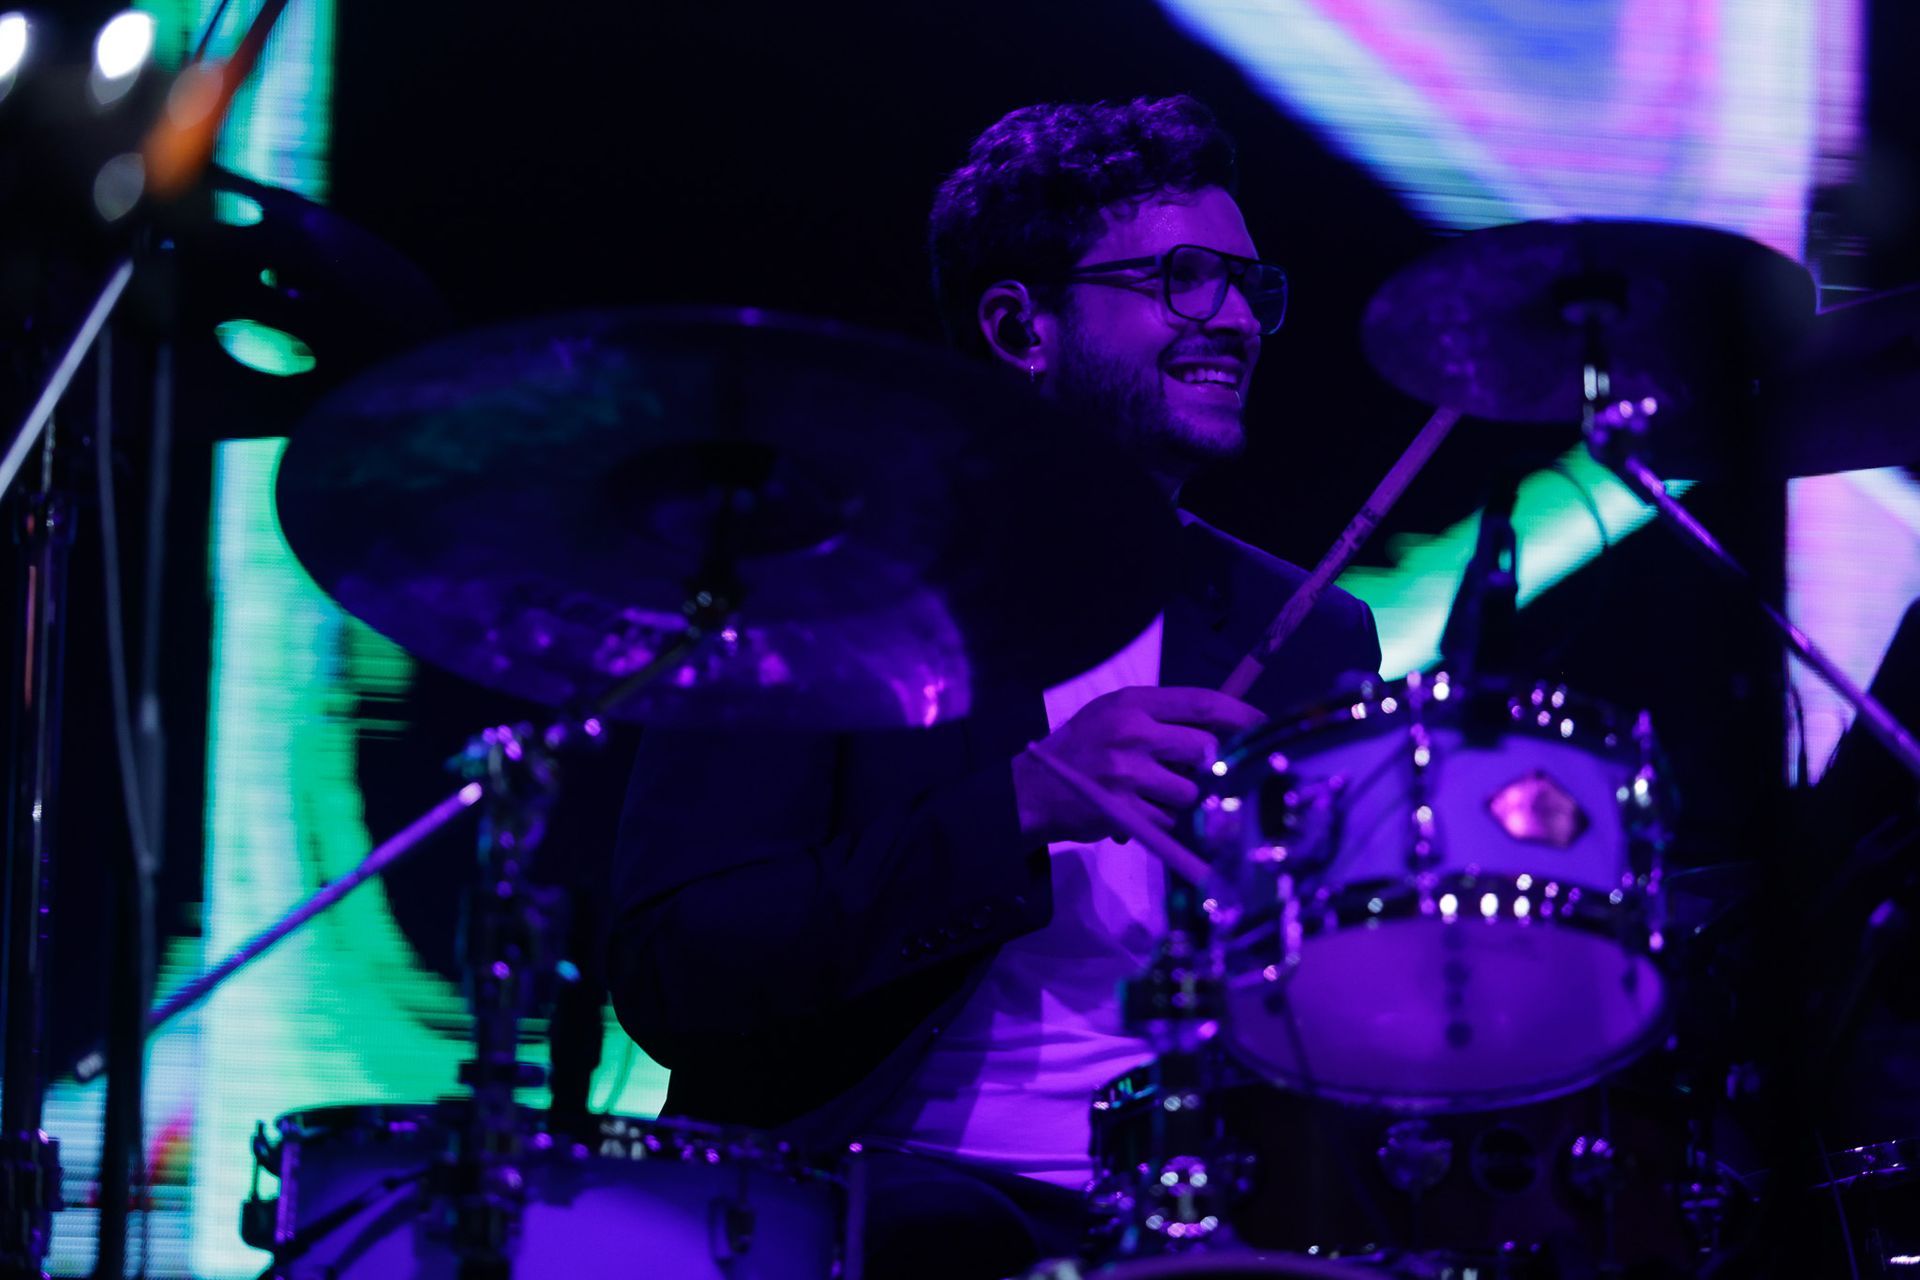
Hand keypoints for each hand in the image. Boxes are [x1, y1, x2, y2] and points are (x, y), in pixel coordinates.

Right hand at [1010, 686, 1265, 845]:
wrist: (1031, 788)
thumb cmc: (1081, 748)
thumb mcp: (1115, 716)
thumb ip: (1162, 717)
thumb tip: (1224, 730)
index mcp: (1133, 703)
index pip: (1204, 704)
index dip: (1243, 715)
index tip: (1267, 726)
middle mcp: (1132, 733)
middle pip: (1205, 750)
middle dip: (1210, 767)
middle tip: (1198, 772)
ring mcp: (1127, 773)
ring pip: (1191, 791)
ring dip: (1185, 799)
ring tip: (1157, 795)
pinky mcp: (1123, 810)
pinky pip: (1169, 820)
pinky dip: (1164, 821)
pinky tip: (1142, 812)